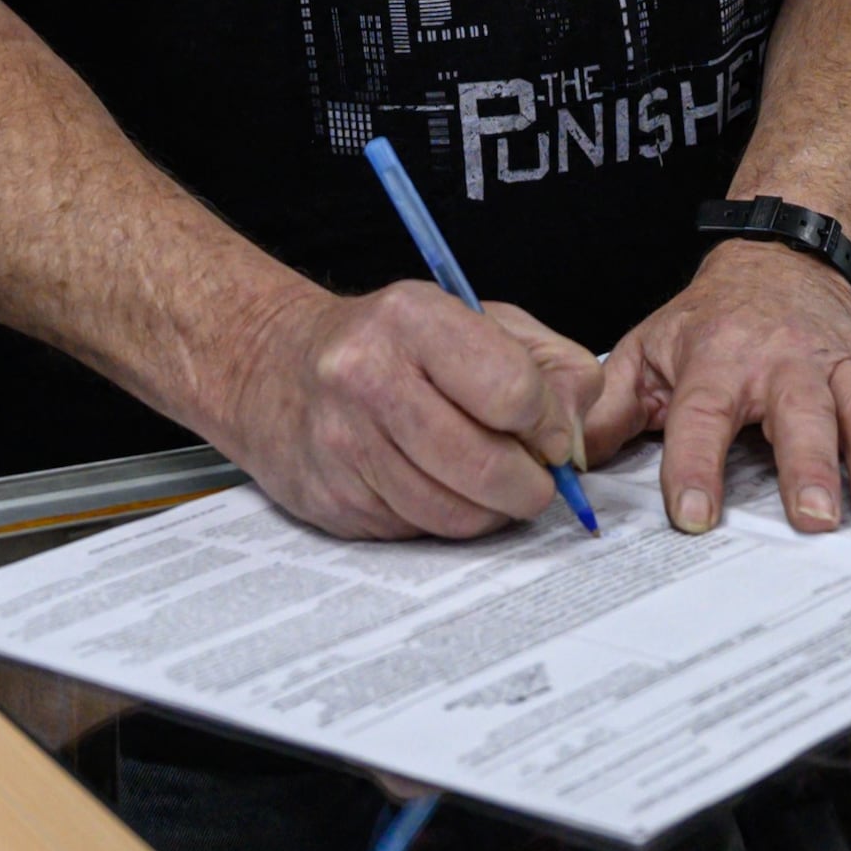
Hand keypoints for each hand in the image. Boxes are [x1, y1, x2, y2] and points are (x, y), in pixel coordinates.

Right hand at [212, 281, 598, 540]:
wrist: (275, 369)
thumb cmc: (391, 344)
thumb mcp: (475, 320)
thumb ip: (548, 364)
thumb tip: (575, 437)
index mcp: (413, 319)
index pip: (513, 391)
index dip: (549, 424)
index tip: (550, 432)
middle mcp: (368, 377)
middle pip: (486, 465)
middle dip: (532, 485)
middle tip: (536, 478)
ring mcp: (343, 444)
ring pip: (455, 513)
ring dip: (492, 510)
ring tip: (492, 484)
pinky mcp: (332, 500)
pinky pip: (419, 531)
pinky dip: (446, 519)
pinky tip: (438, 487)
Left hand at [589, 241, 850, 534]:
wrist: (777, 260)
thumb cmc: (709, 322)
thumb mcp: (645, 350)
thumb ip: (607, 408)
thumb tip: (565, 456)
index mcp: (718, 360)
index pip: (702, 416)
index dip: (694, 466)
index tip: (693, 515)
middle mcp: (783, 361)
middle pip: (799, 414)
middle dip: (807, 466)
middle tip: (812, 518)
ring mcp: (836, 366)